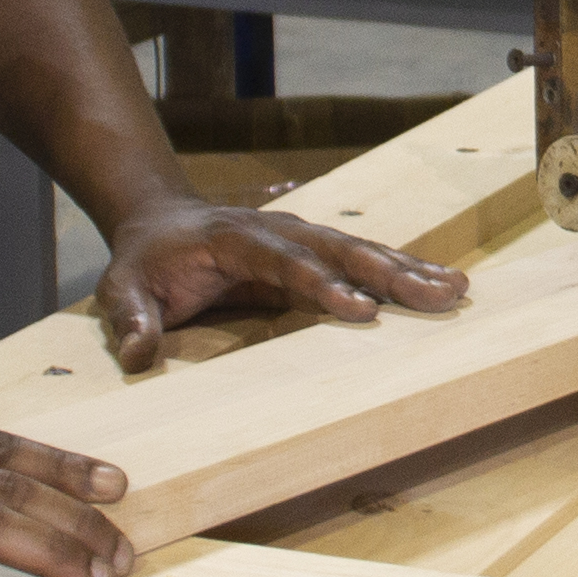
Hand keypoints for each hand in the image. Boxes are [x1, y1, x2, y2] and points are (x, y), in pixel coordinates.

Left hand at [94, 196, 468, 372]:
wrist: (160, 220)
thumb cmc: (144, 261)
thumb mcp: (122, 289)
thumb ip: (131, 320)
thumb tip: (139, 356)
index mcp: (232, 238)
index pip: (284, 259)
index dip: (322, 283)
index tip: (360, 311)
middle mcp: (276, 229)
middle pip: (339, 247)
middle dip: (388, 273)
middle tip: (435, 296)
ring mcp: (299, 236)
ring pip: (359, 250)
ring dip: (407, 270)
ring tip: (456, 291)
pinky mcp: (312, 250)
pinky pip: (361, 259)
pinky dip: (401, 270)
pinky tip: (441, 283)